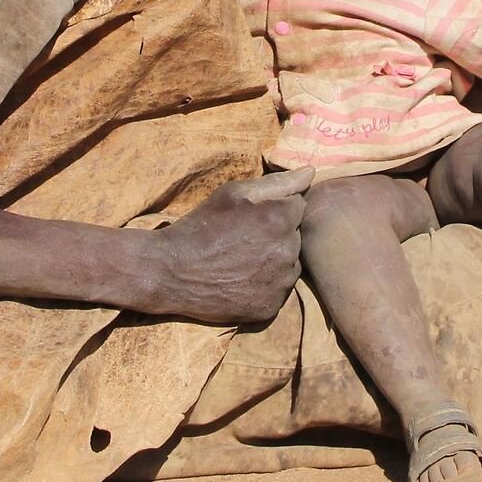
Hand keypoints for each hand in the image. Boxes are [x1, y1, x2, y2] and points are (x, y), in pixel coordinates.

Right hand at [133, 167, 311, 323]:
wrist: (171, 272)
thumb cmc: (202, 226)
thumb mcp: (233, 193)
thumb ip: (277, 182)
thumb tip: (311, 173)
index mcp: (281, 218)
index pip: (299, 206)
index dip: (276, 208)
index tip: (252, 216)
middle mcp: (287, 252)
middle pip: (295, 236)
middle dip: (278, 233)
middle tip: (244, 238)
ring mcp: (280, 283)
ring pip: (290, 264)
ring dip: (274, 259)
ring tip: (242, 260)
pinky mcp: (270, 308)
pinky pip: (279, 290)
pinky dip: (266, 285)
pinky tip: (242, 280)